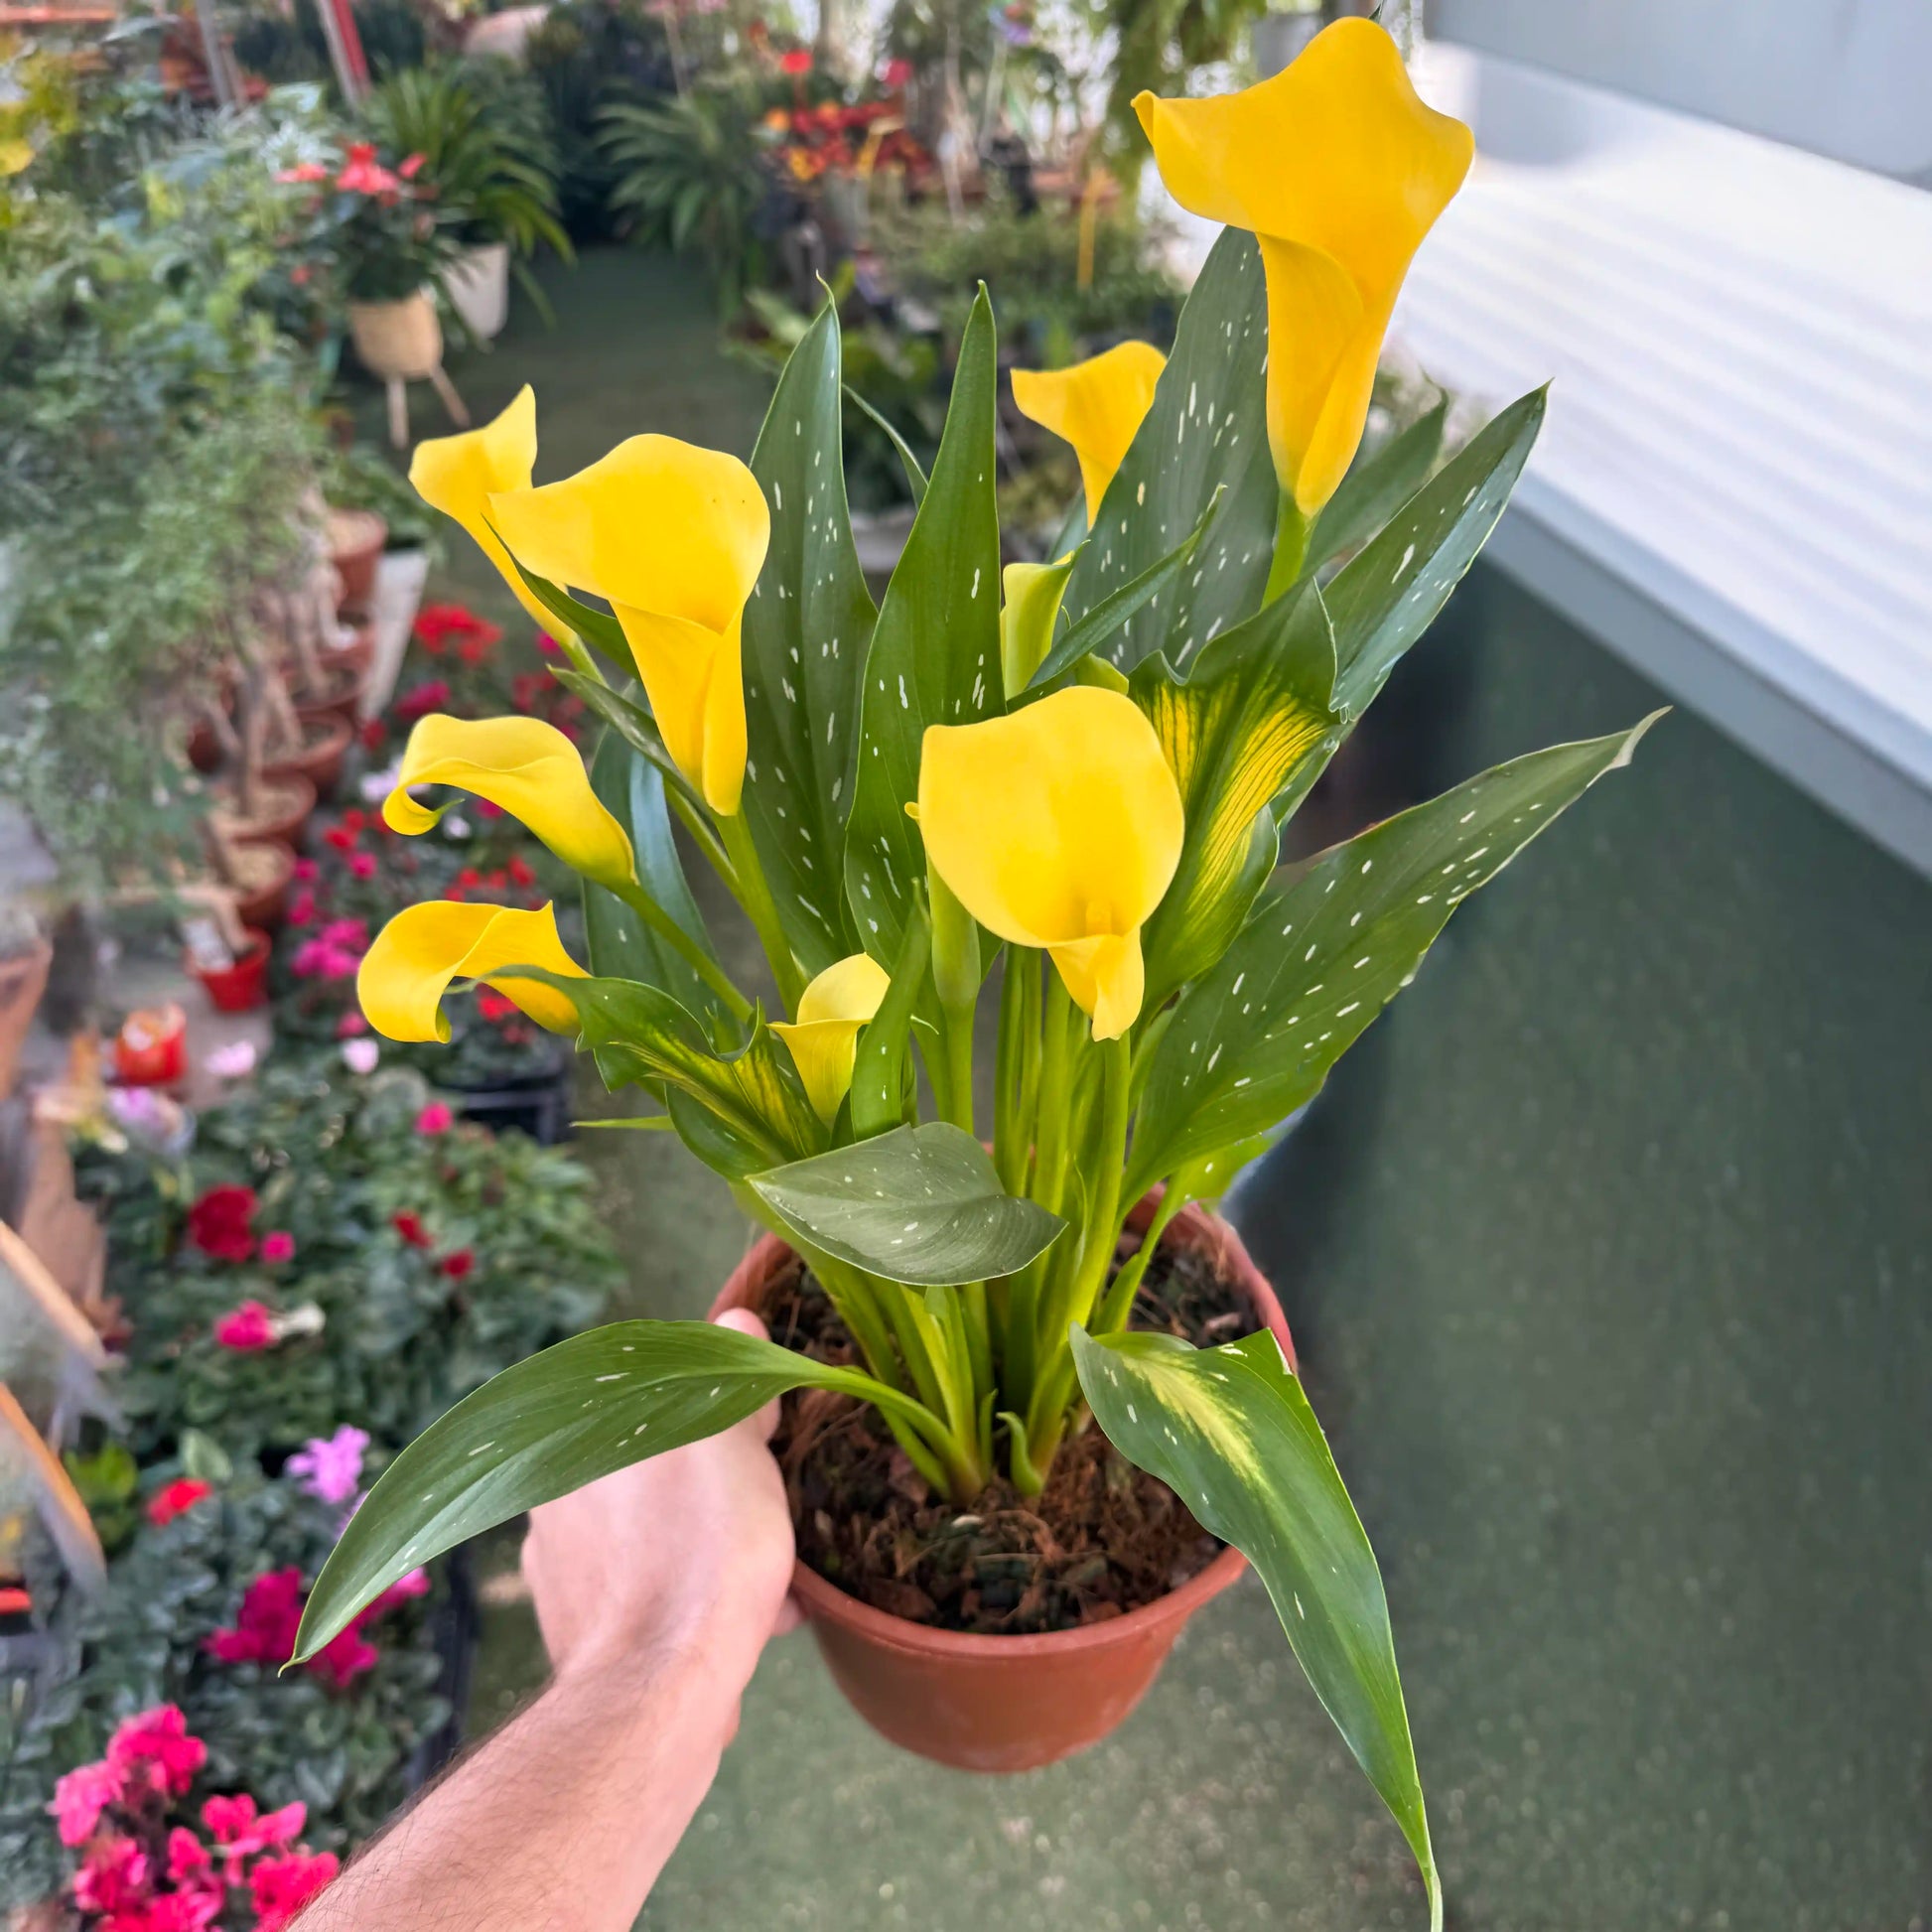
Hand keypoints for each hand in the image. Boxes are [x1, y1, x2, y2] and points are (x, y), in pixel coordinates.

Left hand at [521, 1307, 799, 1690]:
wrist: (658, 1694)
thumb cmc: (700, 1549)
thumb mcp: (733, 1441)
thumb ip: (730, 1379)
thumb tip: (735, 1321)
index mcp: (571, 1440)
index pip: (654, 1399)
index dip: (719, 1418)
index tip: (762, 1446)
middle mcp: (550, 1502)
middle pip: (658, 1472)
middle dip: (719, 1492)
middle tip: (772, 1519)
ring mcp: (558, 1574)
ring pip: (657, 1539)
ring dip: (712, 1552)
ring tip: (773, 1587)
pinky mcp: (578, 1637)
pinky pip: (650, 1597)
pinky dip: (693, 1603)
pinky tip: (746, 1625)